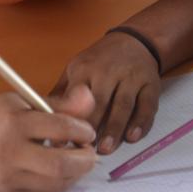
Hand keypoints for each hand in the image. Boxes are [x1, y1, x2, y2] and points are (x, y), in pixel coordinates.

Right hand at [0, 87, 96, 191]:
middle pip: (59, 164)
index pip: (59, 128)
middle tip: (90, 151)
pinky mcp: (5, 191)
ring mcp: (5, 175)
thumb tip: (90, 98)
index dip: (82, 129)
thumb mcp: (22, 100)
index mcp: (14, 122)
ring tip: (77, 159)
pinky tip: (59, 168)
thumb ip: (58, 103)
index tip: (88, 130)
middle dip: (84, 159)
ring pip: (54, 183)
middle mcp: (8, 152)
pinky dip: (58, 181)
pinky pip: (42, 191)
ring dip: (74, 173)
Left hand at [51, 31, 160, 154]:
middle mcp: (109, 71)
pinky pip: (147, 106)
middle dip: (92, 128)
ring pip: (123, 105)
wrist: (135, 41)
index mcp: (85, 68)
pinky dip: (141, 122)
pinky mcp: (150, 84)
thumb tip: (42, 119)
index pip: (75, 96)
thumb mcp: (76, 68)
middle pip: (100, 102)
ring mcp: (132, 77)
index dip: (69, 120)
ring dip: (115, 128)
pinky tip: (133, 136)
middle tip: (85, 151)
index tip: (62, 141)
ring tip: (107, 148)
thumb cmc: (100, 60)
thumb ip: (61, 93)